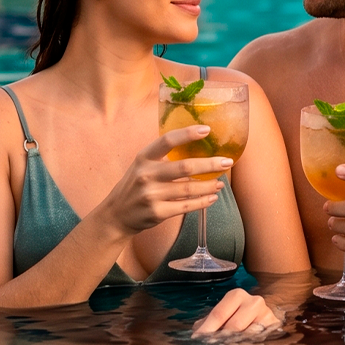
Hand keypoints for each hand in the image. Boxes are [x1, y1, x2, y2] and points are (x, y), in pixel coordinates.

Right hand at [97, 125, 230, 237]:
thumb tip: (196, 148)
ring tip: (220, 183)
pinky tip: (212, 198)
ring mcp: (151, 195)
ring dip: (209, 185)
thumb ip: (162, 157)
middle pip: (184, 166)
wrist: (116, 215)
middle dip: (210, 164)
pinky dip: (202, 202)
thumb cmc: (135, 186)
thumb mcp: (142, 166)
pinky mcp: (157, 212)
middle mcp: (146, 174)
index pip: (167, 141)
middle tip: (227, 162)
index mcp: (143, 158)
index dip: (188, 134)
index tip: (207, 130)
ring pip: (189, 188)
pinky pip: (186, 206)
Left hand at [193, 287, 281, 336]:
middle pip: (234, 325)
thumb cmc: (238, 314)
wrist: (263, 315)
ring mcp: (267, 315)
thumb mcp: (224, 313)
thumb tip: (196, 332)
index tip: (197, 338)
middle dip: (220, 338)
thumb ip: (209, 321)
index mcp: (237, 295)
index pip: (219, 313)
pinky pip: (260, 341)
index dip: (207, 328)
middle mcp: (254, 302)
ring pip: (249, 335)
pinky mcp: (276, 328)